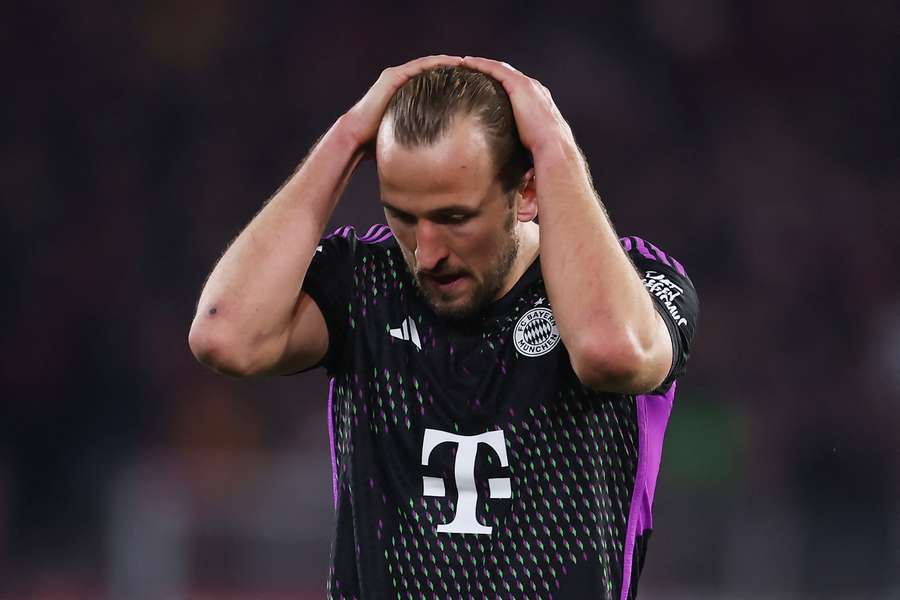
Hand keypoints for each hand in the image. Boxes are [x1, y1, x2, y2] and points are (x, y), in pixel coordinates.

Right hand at [341, 55, 463, 152]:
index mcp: (404, 93)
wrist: (356, 137)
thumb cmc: (378, 141)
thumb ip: (421, 137)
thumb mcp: (406, 136)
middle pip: (431, 71)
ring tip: (467, 63)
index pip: (432, 83)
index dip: (450, 82)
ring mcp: (396, 77)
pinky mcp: (393, 77)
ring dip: (447, 63)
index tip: (470, 84)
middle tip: (474, 70)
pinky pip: (419, 66)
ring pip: (427, 65)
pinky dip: (436, 63)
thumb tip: (442, 156)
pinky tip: (453, 63)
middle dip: (451, 70)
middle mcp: (400, 81)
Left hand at [460, 56, 574, 155]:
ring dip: (483, 65)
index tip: (485, 87)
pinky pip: (496, 69)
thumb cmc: (545, 159)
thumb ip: (524, 157)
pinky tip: (467, 62)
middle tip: (471, 69)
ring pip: (500, 69)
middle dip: (490, 72)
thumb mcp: (532, 153)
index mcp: (539, 105)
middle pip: (508, 76)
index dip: (500, 86)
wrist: (554, 150)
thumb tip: (520, 184)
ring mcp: (528, 86)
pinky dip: (481, 64)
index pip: (517, 91)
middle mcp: (536, 91)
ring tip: (465, 63)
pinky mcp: (519, 85)